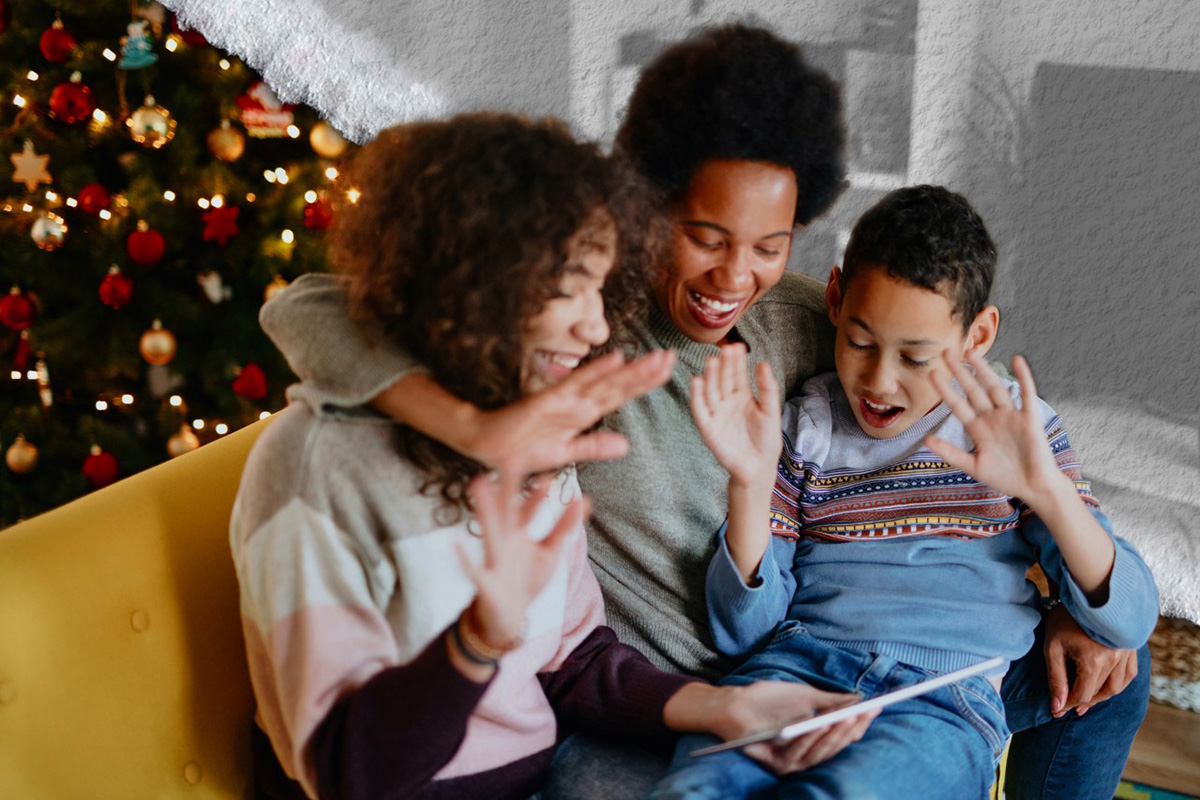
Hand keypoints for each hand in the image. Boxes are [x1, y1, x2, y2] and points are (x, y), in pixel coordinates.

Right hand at [456, 465, 582, 646]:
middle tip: (509, 459)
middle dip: (508, 488)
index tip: (551, 475)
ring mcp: (493, 559)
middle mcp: (504, 541)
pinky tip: (455, 544)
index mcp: (519, 534)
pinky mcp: (485, 582)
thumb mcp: (550, 553)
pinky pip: (474, 570)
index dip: (539, 494)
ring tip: (478, 483)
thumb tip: (584, 500)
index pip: (529, 509)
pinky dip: (464, 559)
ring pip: (489, 530)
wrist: (509, 616)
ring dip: (485, 508)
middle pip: (507, 511)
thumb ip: (563, 528)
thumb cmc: (527, 580)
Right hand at [466, 349, 674, 472]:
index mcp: (583, 415)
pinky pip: (576, 384)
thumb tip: (625, 446)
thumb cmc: (522, 449)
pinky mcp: (548, 401)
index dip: (643, 384)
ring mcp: (564, 400)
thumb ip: (593, 448)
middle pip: (619, 386)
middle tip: (673, 356)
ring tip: (657, 357)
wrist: (487, 448)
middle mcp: (578, 403)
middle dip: (646, 372)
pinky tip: (615, 358)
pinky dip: (596, 371)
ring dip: (631, 370)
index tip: (668, 372)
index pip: (619, 396)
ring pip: (605, 382)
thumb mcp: (565, 453)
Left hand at [668, 681, 875, 774]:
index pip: (843, 736)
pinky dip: (809, 739)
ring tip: (847, 716)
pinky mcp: (775, 765)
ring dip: (834, 734)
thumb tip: (860, 699)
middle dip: (851, 729)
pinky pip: (797, 754)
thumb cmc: (768, 700)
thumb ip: (831, 701)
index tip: (877, 707)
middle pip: (835, 746)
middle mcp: (807, 755)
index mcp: (815, 741)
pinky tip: (819, 724)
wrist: (734, 704)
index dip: (860, 723)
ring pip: (820, 753)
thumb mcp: (805, 697)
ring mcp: (791, 763)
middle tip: (864, 712)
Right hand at [689, 343, 781, 488]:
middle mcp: (727, 402)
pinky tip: (697, 381)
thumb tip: (763, 363)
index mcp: (742, 396)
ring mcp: (716, 413)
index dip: (737, 361)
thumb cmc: (766, 440)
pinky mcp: (708, 427)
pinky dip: (697, 396)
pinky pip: (700, 409)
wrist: (758, 467)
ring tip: (713, 361)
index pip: (737, 374)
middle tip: (725, 349)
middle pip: (723, 379)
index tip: (737, 346)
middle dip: (724, 365)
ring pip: (711, 391)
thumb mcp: (771, 411)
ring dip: (710, 376)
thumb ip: (767, 389)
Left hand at [925, 352, 1067, 505]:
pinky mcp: (1030, 419)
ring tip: (971, 353)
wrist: (1033, 488)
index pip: (958, 405)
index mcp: (978, 429)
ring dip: (984, 370)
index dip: (945, 390)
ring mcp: (1011, 416)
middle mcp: (993, 418)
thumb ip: (950, 452)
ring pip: (995, 388)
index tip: (931, 373)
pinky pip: (1027, 394)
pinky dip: (1023, 377)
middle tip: (946, 352)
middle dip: (960, 372)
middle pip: (974, 390)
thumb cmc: (1004, 477)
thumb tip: (926, 440)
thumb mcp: (972, 466)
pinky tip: (1017, 360)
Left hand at [1043, 603, 1138, 716]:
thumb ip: (1056, 678)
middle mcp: (1114, 660)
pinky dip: (1118, 684)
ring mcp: (1126, 654)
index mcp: (1094, 660)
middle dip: (1082, 702)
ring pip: (1117, 687)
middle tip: (1069, 707)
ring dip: (1101, 697)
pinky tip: (1107, 686)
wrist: (1086, 591)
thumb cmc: (1065, 617)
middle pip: (1099, 692)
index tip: (1056, 710)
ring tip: (1086, 701)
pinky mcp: (1131, 648)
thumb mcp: (1053, 647)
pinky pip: (1129, 674)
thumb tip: (1057, 706)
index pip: (1082, 694)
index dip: (1068, 704)